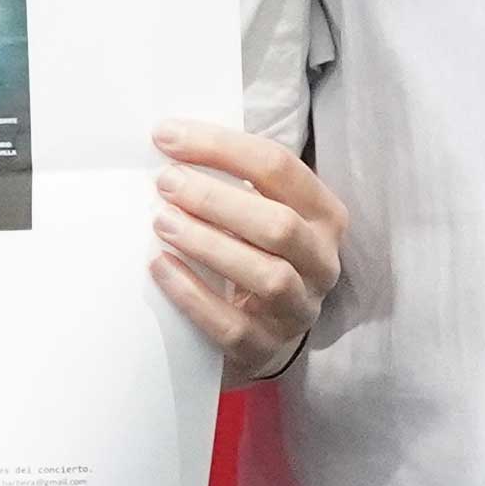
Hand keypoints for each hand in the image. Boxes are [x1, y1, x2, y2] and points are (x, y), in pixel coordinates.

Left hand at [145, 120, 342, 383]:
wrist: (259, 331)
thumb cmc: (251, 251)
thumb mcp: (258, 211)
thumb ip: (233, 180)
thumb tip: (169, 139)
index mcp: (324, 215)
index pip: (279, 167)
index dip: (221, 147)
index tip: (166, 137)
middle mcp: (322, 263)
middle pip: (279, 225)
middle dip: (216, 199)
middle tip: (165, 183)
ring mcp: (298, 310)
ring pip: (267, 276)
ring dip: (209, 244)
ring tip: (162, 221)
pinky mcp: (266, 348)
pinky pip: (232, 325)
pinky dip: (193, 294)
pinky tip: (160, 266)